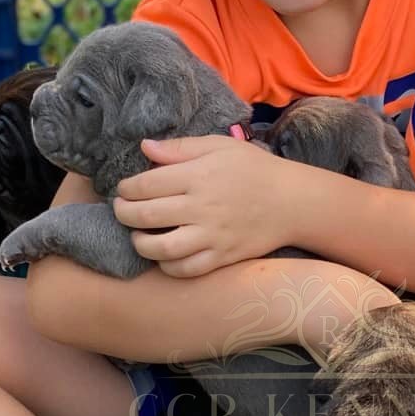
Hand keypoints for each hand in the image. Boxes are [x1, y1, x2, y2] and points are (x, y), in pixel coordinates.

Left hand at [113, 135, 295, 277]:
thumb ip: (180, 147)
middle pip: (146, 216)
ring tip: (138, 235)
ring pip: (161, 248)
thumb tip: (144, 147)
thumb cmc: (254, 169)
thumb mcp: (219, 146)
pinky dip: (167, 265)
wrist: (292, 202)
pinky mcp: (222, 257)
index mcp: (198, 175)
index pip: (146, 184)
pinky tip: (164, 254)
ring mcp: (212, 236)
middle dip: (123, 213)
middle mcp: (202, 207)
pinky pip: (186, 269)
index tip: (124, 189)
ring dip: (140, 243)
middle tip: (122, 210)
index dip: (126, 188)